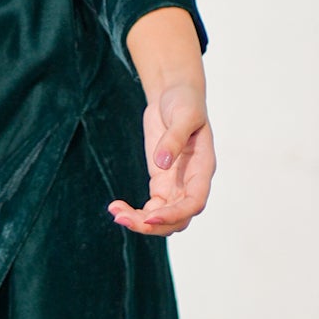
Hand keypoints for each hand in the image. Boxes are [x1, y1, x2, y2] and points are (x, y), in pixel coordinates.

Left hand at [108, 81, 215, 236]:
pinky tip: (116, 207)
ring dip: (141, 222)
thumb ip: (174, 138)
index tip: (150, 217)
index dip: (175, 214)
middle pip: (178, 218)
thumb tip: (162, 163)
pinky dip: (136, 212)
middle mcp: (192, 182)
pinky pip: (152, 207)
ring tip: (115, 214)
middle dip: (152, 224)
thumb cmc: (184, 102)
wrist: (174, 93)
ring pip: (163, 217)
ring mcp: (176, 184)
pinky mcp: (161, 181)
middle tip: (122, 219)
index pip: (194, 202)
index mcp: (203, 168)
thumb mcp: (183, 115)